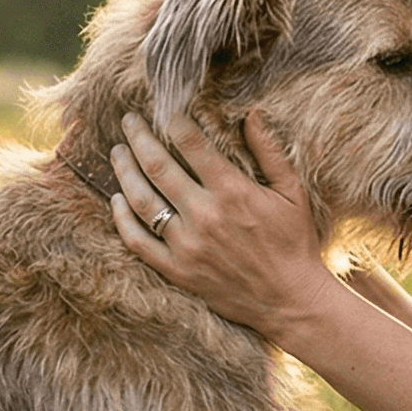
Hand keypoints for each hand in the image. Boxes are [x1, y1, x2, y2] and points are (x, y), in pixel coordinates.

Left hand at [110, 109, 333, 336]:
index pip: (190, 144)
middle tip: (128, 120)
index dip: (173, 121)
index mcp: (233, 192)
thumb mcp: (293, 192)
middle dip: (138, 137)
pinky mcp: (177, 271)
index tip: (165, 109)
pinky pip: (138, 242)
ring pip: (141, 201)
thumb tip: (251, 112)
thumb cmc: (294, 242)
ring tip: (117, 152)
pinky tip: (117, 199)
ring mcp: (187, 246)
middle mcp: (205, 216)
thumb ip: (269, 150)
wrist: (291, 300)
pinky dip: (122, 218)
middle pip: (157, 166)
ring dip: (124, 171)